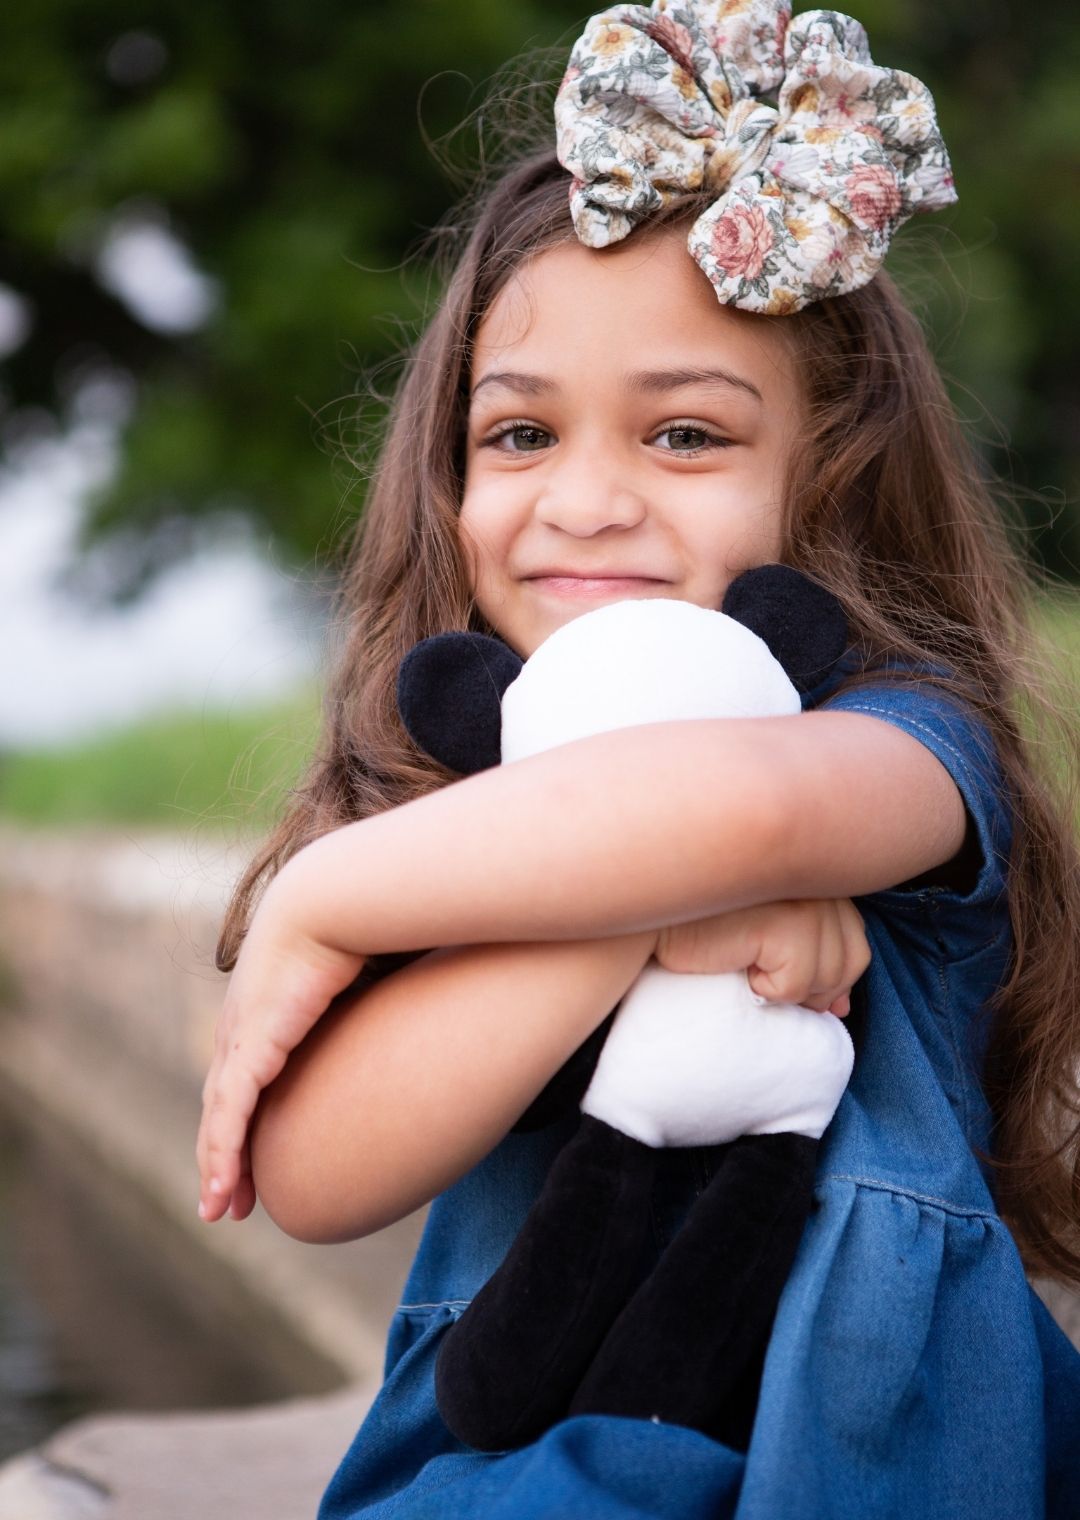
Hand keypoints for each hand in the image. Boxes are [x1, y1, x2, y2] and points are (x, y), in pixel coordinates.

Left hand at [196, 869, 364, 1223]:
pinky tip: (224, 1188)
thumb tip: (436, 1016)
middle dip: (225, 1150)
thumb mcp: (384, 967)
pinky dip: (224, 1154)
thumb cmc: (374, 919)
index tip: (259, 1150)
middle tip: (231, 1197)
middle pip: (225, 1098)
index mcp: (272, 1002)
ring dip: (218, 1164)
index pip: (249, 1069)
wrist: (344, 895)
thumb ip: (397, 997)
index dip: (249, 1113)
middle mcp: (246, 1020)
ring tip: (223, 1208)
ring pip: (220, 1114)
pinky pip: (230, 1113)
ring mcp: (243, 1032)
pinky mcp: (252, 1043)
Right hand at [655, 899, 869, 1015]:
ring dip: (788, 989)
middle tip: (766, 985)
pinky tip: (736, 965)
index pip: (856, 937)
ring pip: (827, 976)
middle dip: (818, 988)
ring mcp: (805, 898)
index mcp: (815, 872)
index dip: (837, 974)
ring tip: (745, 968)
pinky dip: (768, 990)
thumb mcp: (763, 937)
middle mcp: (818, 878)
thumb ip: (808, 954)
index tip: (805, 995)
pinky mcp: (785, 922)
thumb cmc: (697, 926)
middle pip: (853, 958)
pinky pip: (797, 983)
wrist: (646, 919)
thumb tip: (842, 1009)